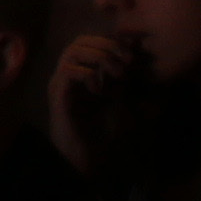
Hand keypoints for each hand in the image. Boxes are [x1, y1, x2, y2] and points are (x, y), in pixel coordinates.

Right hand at [49, 30, 142, 176]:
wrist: (85, 160)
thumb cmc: (102, 135)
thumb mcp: (123, 104)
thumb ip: (128, 84)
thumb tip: (142, 63)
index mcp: (81, 73)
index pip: (90, 41)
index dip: (111, 40)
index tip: (133, 53)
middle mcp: (67, 75)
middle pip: (79, 41)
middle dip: (106, 45)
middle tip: (127, 60)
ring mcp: (60, 84)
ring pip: (72, 52)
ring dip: (99, 57)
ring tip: (118, 74)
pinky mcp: (58, 96)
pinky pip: (69, 73)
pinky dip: (89, 75)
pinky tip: (101, 90)